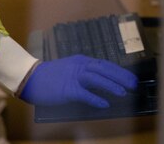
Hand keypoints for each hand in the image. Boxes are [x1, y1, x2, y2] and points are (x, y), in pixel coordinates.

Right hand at [19, 55, 138, 107]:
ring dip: (111, 85)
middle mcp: (80, 66)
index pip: (105, 64)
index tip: (130, 78)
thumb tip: (100, 81)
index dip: (119, 71)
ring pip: (97, 78)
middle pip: (105, 69)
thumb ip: (83, 73)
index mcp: (82, 61)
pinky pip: (84, 94)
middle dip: (121, 77)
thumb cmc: (50, 76)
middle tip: (133, 84)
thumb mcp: (70, 69)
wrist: (30, 78)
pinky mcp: (67, 89)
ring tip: (123, 93)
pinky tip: (104, 104)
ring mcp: (74, 77)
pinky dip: (95, 98)